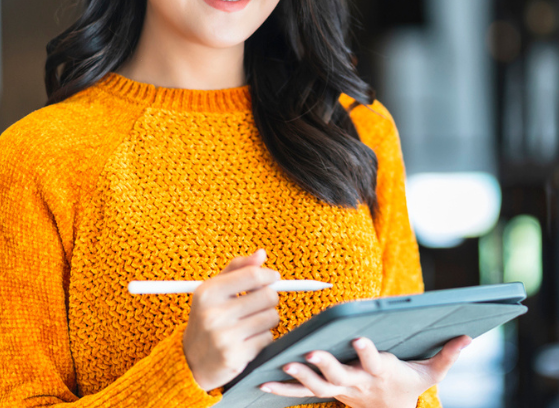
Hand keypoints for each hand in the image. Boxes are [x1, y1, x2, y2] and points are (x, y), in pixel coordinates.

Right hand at [183, 249, 280, 390]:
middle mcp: (214, 314)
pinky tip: (248, 339)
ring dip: (267, 319)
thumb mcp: (214, 289)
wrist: (191, 361)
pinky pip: (267, 338)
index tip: (273, 277)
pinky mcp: (236, 357)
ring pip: (271, 317)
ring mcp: (224, 337)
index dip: (268, 275)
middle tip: (261, 303)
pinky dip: (263, 337)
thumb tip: (261, 254)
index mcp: (208, 292)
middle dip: (269, 298)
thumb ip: (237, 268)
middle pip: (267, 296)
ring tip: (252, 322)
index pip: (252, 275)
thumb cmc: (207, 318)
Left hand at [259, 334, 471, 407]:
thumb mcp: (428, 373)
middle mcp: (356, 384)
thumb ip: (446, 355)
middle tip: (311, 353)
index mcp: (380, 374)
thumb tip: (468, 336)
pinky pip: (299, 392)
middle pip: (339, 374)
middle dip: (325, 364)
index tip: (359, 339)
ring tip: (284, 364)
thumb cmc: (407, 387)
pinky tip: (260, 381)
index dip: (367, 352)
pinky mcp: (325, 392)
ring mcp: (338, 391)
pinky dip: (281, 388)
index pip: (374, 361)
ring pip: (316, 384)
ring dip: (299, 375)